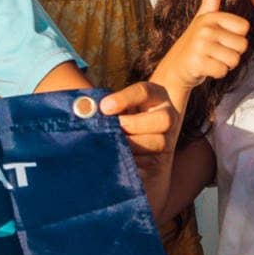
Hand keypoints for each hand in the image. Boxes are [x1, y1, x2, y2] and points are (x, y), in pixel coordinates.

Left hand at [96, 79, 179, 205]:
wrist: (133, 134)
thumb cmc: (120, 114)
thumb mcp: (117, 105)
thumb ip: (105, 106)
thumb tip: (85, 110)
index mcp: (156, 95)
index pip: (144, 91)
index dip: (124, 99)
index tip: (104, 107)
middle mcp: (168, 115)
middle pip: (163, 119)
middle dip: (133, 125)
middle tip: (113, 129)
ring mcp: (168, 138)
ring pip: (159, 143)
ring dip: (132, 145)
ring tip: (112, 145)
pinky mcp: (161, 159)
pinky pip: (151, 162)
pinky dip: (133, 161)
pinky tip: (117, 158)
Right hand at [152, 0, 248, 106]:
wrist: (175, 67)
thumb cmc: (195, 42)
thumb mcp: (203, 18)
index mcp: (211, 17)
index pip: (244, 28)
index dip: (236, 36)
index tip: (222, 38)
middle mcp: (205, 28)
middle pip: (242, 45)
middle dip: (232, 53)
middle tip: (216, 52)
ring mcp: (200, 46)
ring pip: (234, 60)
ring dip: (226, 64)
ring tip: (212, 60)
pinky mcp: (197, 63)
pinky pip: (223, 71)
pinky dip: (218, 73)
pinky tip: (206, 68)